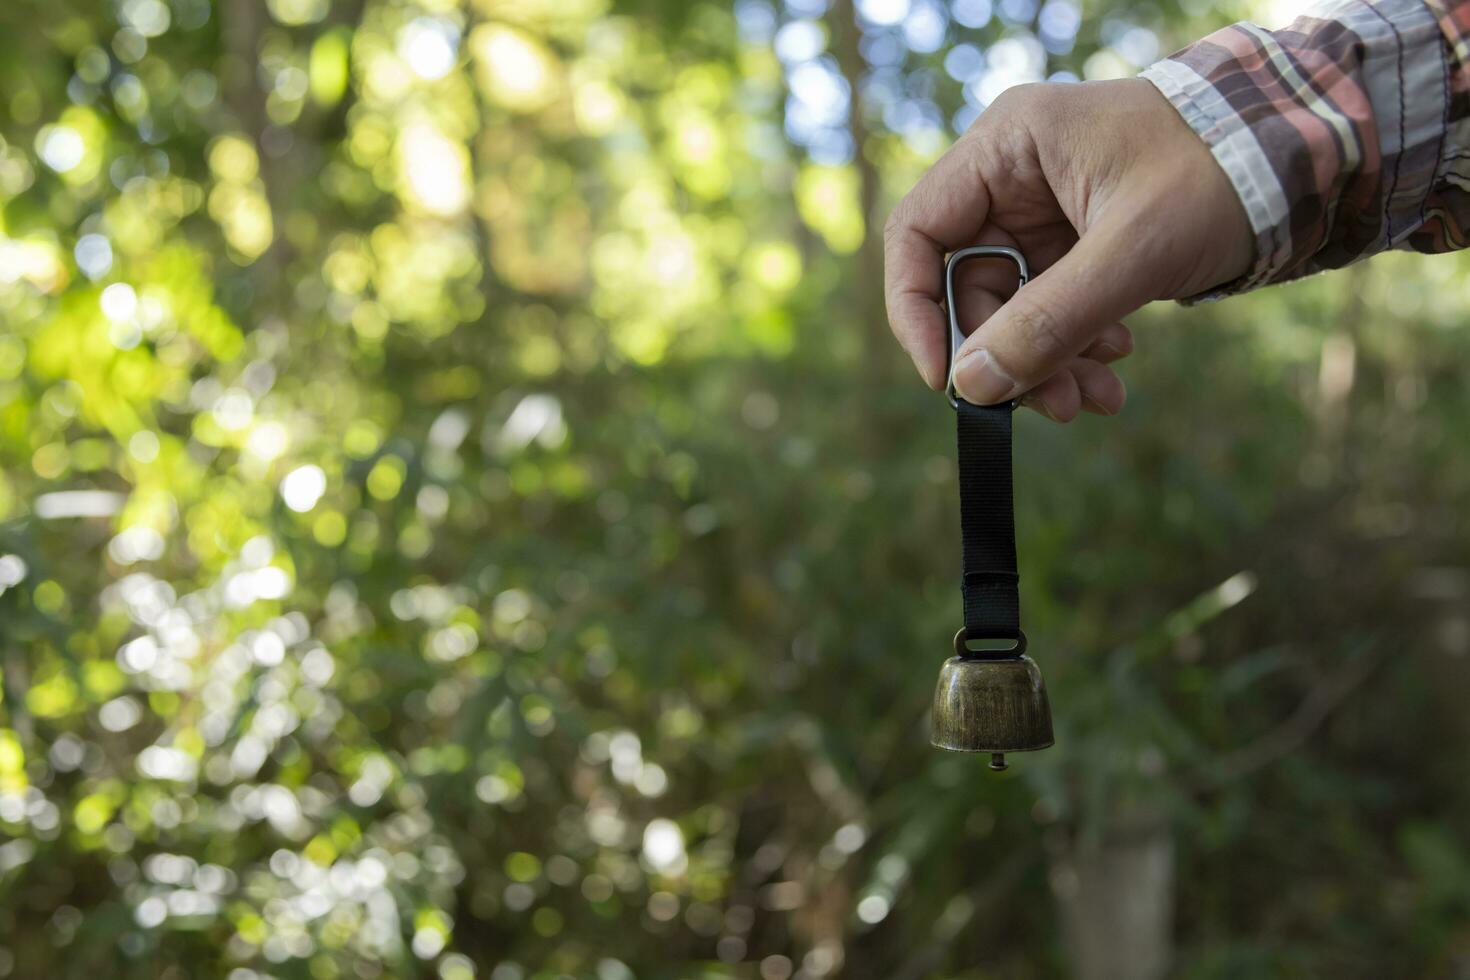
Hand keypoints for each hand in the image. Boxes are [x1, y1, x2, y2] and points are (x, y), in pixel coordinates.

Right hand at [883, 78, 1253, 420]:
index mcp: (1008, 146)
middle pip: (967, 284)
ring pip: (1011, 306)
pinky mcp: (1079, 243)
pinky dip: (1076, 347)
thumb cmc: (1220, 174)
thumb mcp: (1132, 253)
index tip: (946, 376)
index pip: (919, 233)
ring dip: (1046, 362)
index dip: (918, 310)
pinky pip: (1052, 308)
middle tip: (1050, 405)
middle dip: (1005, 354)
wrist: (1306, 160)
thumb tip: (972, 386)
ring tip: (1094, 401)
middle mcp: (1015, 176)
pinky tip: (1115, 368)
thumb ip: (1048, 321)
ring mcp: (1046, 211)